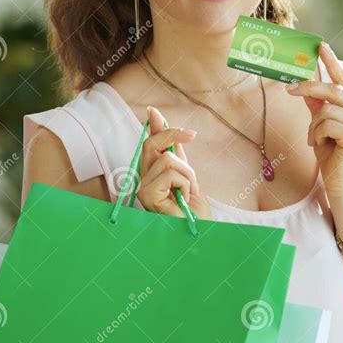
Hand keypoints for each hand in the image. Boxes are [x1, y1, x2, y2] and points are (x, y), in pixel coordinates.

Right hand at [137, 105, 211, 219]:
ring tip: (189, 191)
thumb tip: (170, 132)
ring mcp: (143, 187)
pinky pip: (171, 173)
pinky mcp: (147, 195)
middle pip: (152, 144)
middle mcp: (144, 179)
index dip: (152, 126)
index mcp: (153, 174)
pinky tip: (184, 198)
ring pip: (168, 159)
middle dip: (174, 135)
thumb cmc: (194, 210)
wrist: (199, 231)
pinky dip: (185, 183)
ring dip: (188, 173)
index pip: (150, 144)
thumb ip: (178, 155)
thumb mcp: (188, 175)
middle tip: (192, 135)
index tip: (153, 111)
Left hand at [286, 41, 342, 197]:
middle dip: (309, 87)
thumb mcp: (321, 126)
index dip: (332, 61)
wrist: (342, 185)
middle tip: (289, 88)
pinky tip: (322, 147)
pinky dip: (316, 135)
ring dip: (313, 126)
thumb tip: (303, 84)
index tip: (320, 45)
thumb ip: (317, 106)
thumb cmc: (333, 156)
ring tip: (315, 140)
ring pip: (326, 110)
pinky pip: (326, 125)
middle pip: (333, 89)